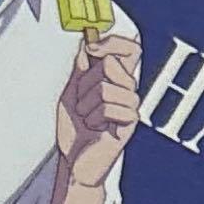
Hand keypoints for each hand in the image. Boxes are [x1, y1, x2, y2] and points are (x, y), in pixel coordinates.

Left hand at [56, 34, 141, 186]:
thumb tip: (87, 42)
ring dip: (87, 105)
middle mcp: (128, 89)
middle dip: (85, 83)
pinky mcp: (130, 123)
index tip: (91, 46)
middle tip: (82, 104)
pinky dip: (93, 118)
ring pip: (105, 87)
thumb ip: (81, 69)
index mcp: (117, 79)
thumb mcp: (71, 93)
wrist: (75, 162)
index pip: (130, 49)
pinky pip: (108, 108)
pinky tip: (96, 129)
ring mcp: (131, 105)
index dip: (113, 41)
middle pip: (110, 63)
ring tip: (88, 119)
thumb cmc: (75, 131)